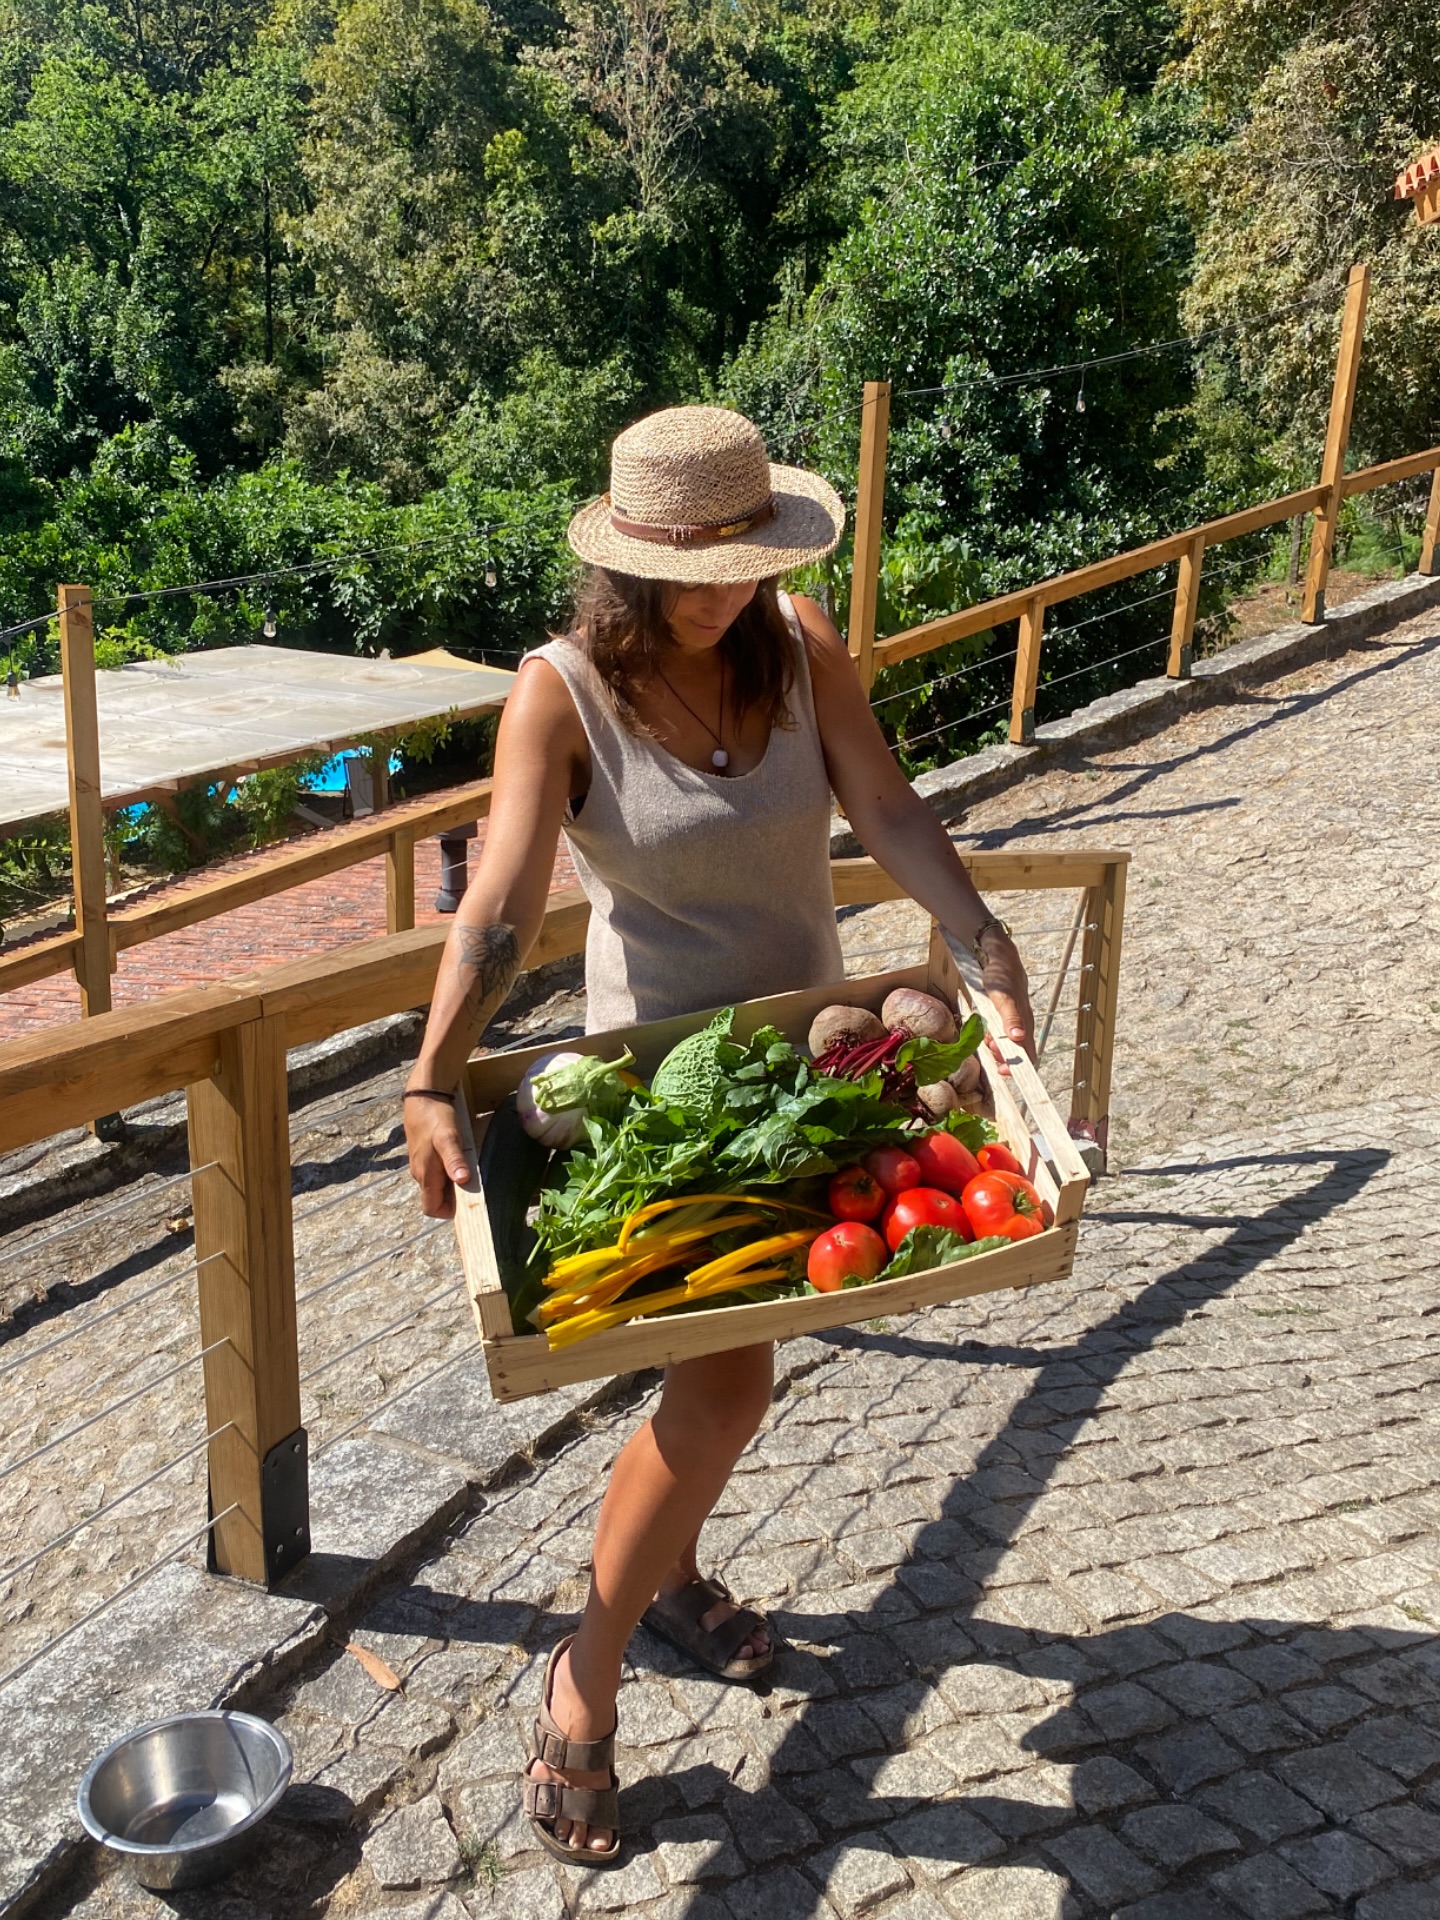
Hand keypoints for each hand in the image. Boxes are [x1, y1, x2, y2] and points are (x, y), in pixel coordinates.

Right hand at [404, 1090, 470, 1218]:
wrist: (423, 1095)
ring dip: (453, 1183)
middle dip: (455, 1197)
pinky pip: (437, 1172)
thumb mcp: (448, 1137)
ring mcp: (421, 1165)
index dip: (449, 1211)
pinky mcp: (424, 1155)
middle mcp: (420, 1174)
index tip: (467, 1202)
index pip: (431, 1209)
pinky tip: (461, 1158)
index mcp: (425, 1175)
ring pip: (437, 1185)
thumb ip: (454, 1159)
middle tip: (475, 1184)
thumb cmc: (435, 1117)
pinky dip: (449, 1171)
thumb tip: (462, 1180)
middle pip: (436, 1199)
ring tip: (470, 1169)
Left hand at [978, 933, 1035, 1066]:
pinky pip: (998, 1032)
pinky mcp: (1003, 1015)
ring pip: (1005, 1043)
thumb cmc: (1002, 974)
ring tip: (985, 1038)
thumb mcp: (1004, 996)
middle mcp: (1021, 1025)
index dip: (1018, 1067)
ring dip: (994, 1046)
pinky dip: (990, 1036)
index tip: (1002, 1071)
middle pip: (1016, 1052)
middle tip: (988, 1047)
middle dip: (1001, 1057)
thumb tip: (1018, 1038)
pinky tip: (983, 1031)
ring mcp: (1012, 1020)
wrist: (997, 954)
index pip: (1028, 1054)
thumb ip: (1011, 1017)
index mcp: (1025, 1023)